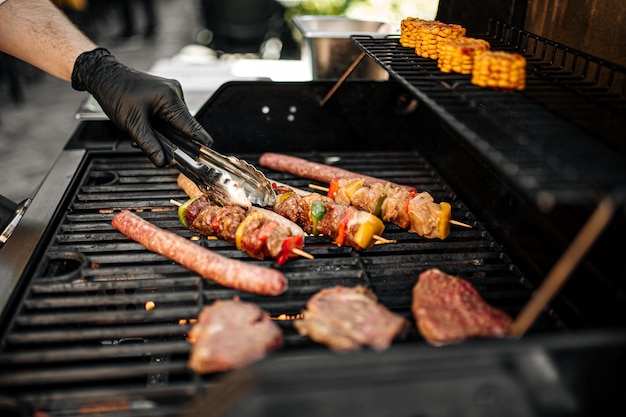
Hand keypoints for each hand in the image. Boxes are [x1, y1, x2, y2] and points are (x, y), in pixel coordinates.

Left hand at [71, 48, 212, 166]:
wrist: (104, 76)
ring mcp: (171, 92)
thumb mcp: (133, 125)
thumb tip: (162, 162)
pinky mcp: (165, 94)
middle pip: (185, 126)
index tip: (205, 156)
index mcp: (170, 98)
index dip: (199, 144)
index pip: (192, 127)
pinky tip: (147, 127)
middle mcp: (175, 93)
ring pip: (176, 122)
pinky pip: (169, 115)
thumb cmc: (116, 93)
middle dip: (174, 140)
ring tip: (145, 134)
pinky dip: (161, 125)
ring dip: (165, 133)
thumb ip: (150, 145)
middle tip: (161, 151)